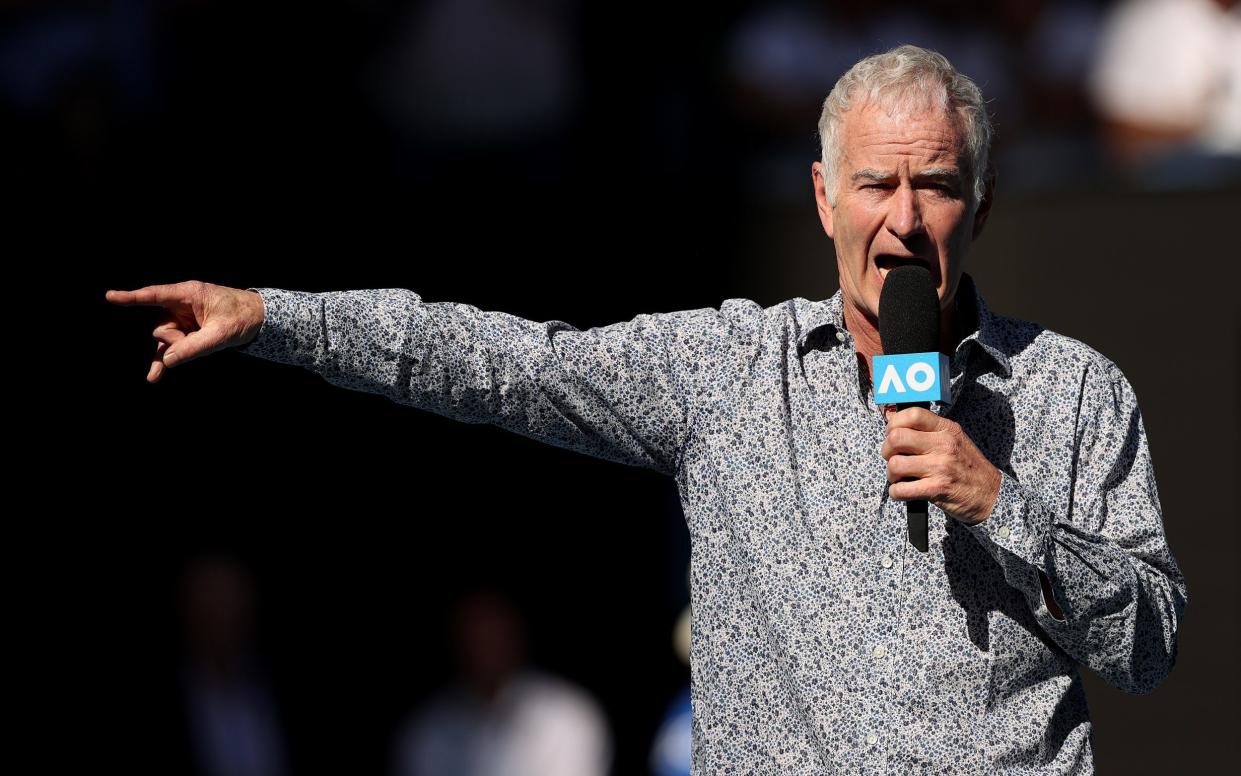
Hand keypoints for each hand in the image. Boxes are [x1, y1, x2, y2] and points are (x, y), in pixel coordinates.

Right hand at [105, 280, 265, 382]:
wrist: (258, 319)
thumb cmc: (242, 317)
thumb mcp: (222, 333)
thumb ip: (195, 347)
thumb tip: (168, 360)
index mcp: (189, 294)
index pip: (155, 295)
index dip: (132, 297)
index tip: (110, 296)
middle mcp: (181, 305)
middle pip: (161, 328)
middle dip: (175, 340)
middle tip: (202, 338)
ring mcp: (182, 320)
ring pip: (166, 340)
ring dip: (180, 349)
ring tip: (205, 345)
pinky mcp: (186, 333)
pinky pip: (169, 349)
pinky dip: (164, 361)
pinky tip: (153, 377)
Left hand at [880, 406, 1000, 524]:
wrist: (991, 495)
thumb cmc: (967, 467)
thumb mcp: (954, 440)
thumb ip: (927, 430)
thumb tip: (891, 417)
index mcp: (947, 429)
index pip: (913, 414)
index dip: (894, 423)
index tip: (892, 433)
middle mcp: (944, 445)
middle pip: (896, 438)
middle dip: (887, 450)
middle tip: (893, 457)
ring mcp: (940, 467)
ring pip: (895, 464)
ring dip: (891, 474)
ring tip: (900, 477)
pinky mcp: (936, 489)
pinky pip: (900, 489)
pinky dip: (896, 492)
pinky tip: (904, 491)